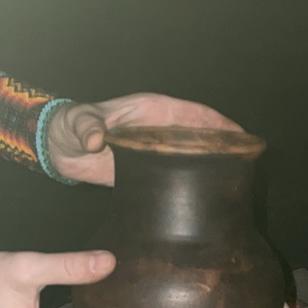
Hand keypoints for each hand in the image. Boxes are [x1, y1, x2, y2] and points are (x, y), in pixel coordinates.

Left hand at [46, 93, 241, 185]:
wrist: (57, 149)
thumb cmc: (70, 127)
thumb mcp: (79, 123)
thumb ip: (88, 128)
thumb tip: (97, 140)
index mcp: (152, 110)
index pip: (195, 114)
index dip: (220, 124)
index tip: (243, 137)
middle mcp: (160, 129)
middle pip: (201, 136)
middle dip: (226, 146)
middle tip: (250, 164)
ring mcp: (156, 151)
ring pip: (192, 156)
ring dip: (213, 165)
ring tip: (238, 182)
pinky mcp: (148, 171)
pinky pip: (176, 175)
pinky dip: (193, 182)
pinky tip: (207, 197)